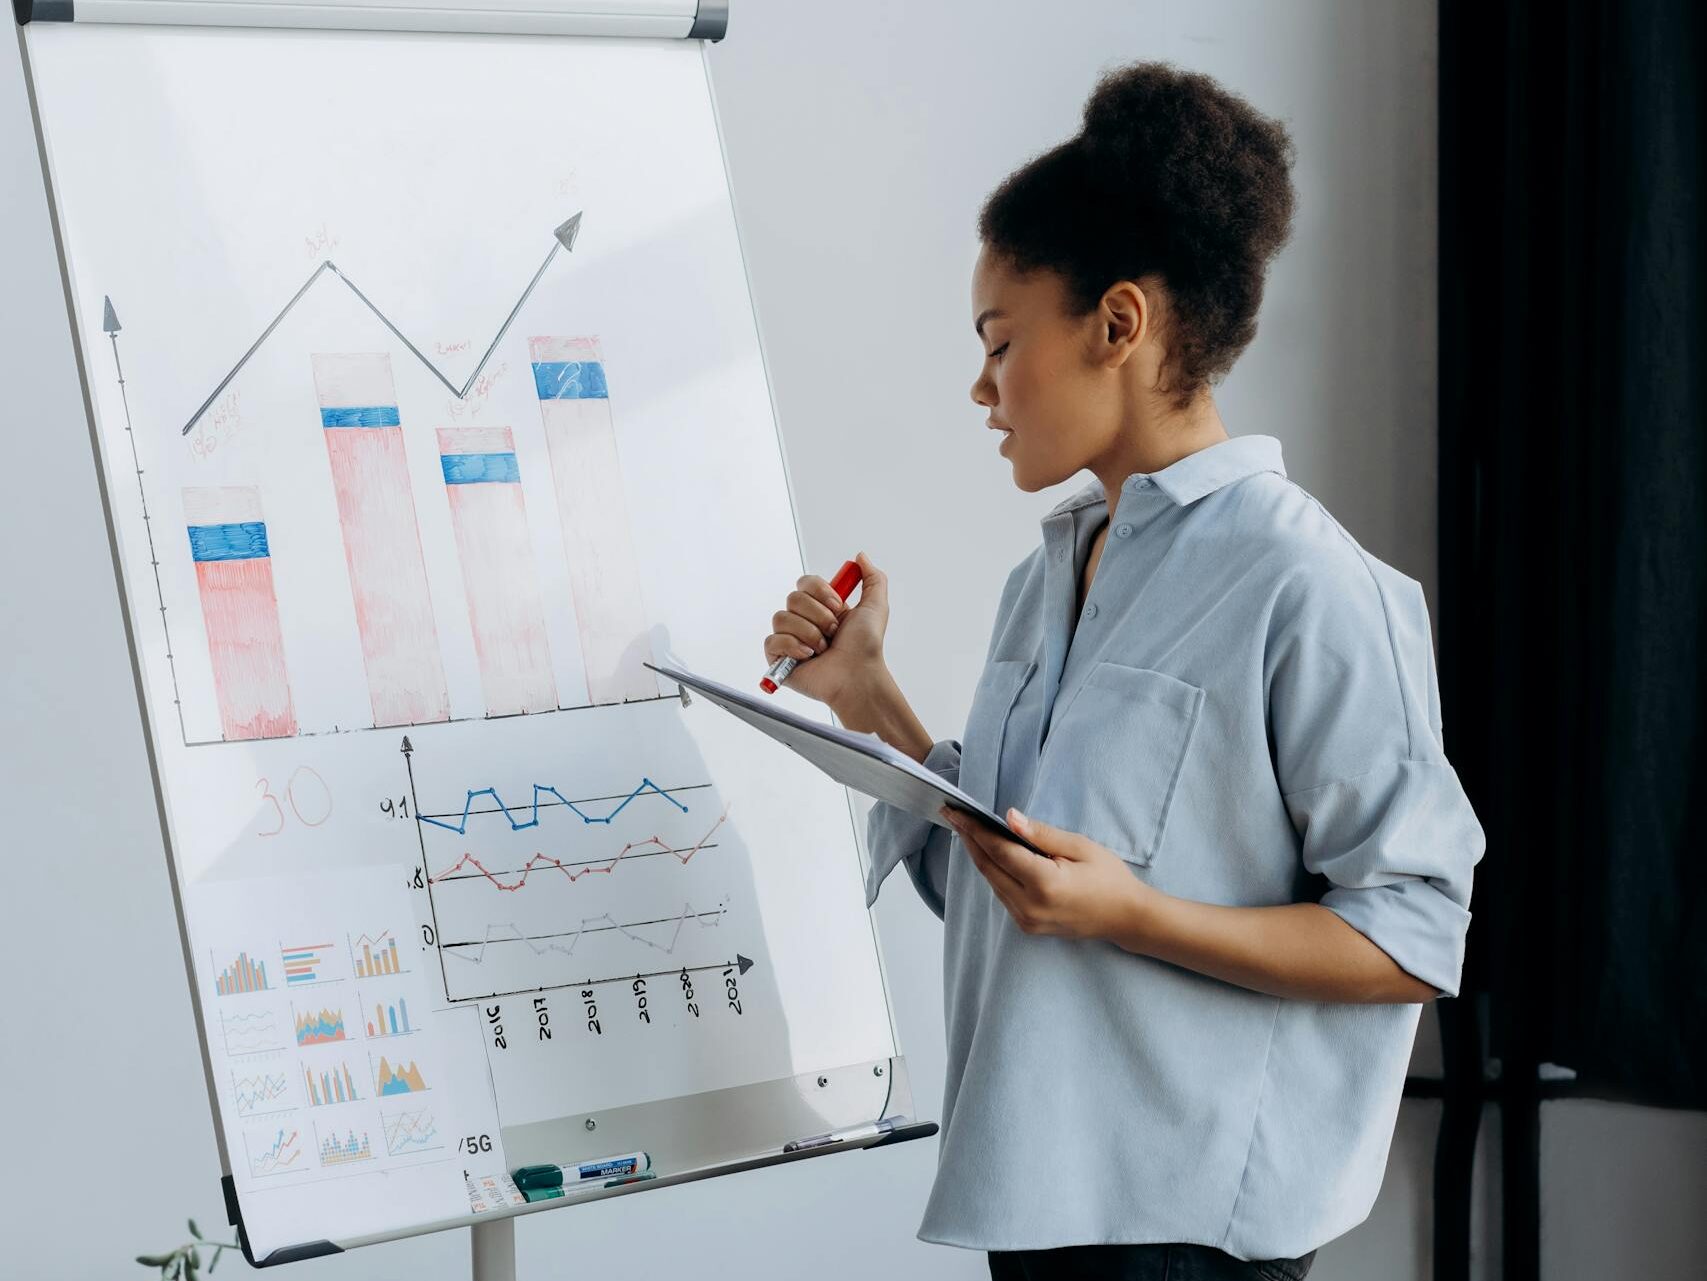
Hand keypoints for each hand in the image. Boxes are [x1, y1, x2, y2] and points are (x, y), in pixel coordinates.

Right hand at [762, 551, 889, 706]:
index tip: (838, 606)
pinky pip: (773, 640)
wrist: (857, 676)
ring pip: (781, 618)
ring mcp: (790, 639)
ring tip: (823, 648)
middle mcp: (804, 621)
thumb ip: (873, 578)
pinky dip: (793, 646)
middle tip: (833, 631)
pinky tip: (809, 656)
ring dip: (809, 633)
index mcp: (822, 607)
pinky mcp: (779, 657)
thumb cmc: (866, 648)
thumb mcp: (876, 606)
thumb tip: (860, 556)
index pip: (805, 582)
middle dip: (818, 615)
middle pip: (793, 598)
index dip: (819, 591)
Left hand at [941, 806, 1163, 943]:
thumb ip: (1041, 834)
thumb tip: (1009, 817)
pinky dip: (994, 872)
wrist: (1126, 917)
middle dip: (969, 839)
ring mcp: (1027, 920)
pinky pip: (1003, 893)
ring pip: (992, 882)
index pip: (999, 851)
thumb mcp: (1080, 846)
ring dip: (980, 855)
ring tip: (968, 830)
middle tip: (953, 815)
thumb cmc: (1109, 878)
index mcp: (1044, 884)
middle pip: (988, 867)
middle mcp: (1029, 906)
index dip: (975, 830)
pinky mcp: (1028, 925)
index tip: (957, 812)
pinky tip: (991, 853)